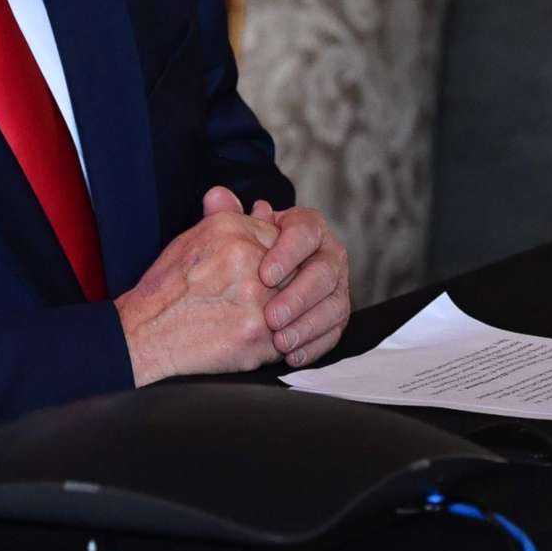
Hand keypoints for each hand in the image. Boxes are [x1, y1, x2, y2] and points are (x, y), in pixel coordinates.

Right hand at [111, 191, 281, 384]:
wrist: (145, 331)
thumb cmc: (169, 287)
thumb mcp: (196, 238)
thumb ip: (233, 219)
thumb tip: (265, 207)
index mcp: (234, 231)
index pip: (285, 239)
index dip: (278, 261)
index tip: (263, 274)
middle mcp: (248, 260)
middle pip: (294, 269)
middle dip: (283, 287)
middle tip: (258, 299)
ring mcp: (255, 299)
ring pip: (294, 303)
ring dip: (281, 314)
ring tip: (251, 318)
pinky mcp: (256, 335)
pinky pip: (286, 335)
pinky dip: (274, 339)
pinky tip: (249, 336)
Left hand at [242, 196, 350, 369]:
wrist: (248, 285)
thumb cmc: (239, 256)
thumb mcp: (231, 233)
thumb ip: (225, 216)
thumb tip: (216, 196)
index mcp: (306, 227)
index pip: (306, 232)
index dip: (288, 252)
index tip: (265, 274)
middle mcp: (327, 254)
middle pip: (325, 271)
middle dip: (299, 296)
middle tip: (272, 316)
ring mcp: (335, 286)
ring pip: (334, 304)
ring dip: (308, 325)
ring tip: (280, 341)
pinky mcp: (335, 315)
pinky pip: (334, 331)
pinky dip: (314, 345)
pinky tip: (292, 354)